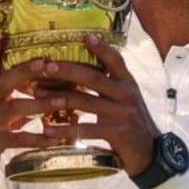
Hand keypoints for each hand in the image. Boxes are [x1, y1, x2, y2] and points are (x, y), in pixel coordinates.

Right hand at [0, 38, 63, 188]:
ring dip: (40, 104)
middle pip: (3, 82)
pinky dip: (37, 138)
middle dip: (24, 71)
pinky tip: (55, 138)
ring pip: (15, 108)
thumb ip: (12, 98)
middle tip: (45, 62)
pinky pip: (17, 138)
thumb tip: (42, 85)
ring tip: (62, 101)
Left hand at [33, 35, 160, 175]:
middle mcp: (125, 94)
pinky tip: (47, 130)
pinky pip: (85, 128)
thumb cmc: (131, 122)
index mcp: (127, 82)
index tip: (85, 36)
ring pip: (85, 102)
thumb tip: (79, 72)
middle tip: (46, 66)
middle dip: (67, 70)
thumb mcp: (125, 99)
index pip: (115, 60)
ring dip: (58, 99)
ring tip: (38, 97)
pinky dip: (64, 129)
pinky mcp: (116, 132)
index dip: (101, 48)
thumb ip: (109, 86)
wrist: (150, 152)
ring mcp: (121, 113)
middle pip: (93, 77)